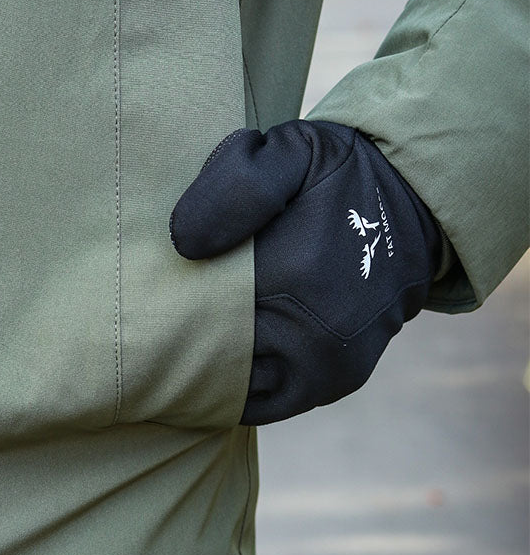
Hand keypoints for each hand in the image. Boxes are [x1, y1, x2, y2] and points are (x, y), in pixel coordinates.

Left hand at [169, 119, 441, 424]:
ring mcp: (325, 364)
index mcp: (293, 270)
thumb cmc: (336, 175)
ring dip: (199, 371)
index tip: (140, 291)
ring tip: (170, 347)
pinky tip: (209, 365)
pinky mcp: (335, 381)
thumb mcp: (290, 152)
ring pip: (230, 387)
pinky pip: (262, 403)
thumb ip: (237, 184)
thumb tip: (185, 245)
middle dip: (172, 339)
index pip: (192, 308)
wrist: (414, 207)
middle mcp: (313, 329)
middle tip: (143, 325)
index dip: (160, 302)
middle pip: (206, 353)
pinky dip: (233, 390)